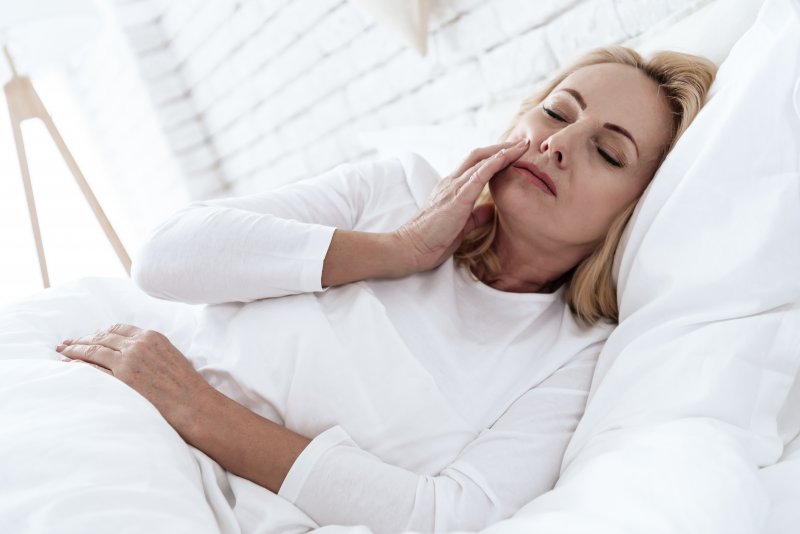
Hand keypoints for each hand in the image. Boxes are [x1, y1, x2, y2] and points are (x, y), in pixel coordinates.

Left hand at [55, 324, 211, 437]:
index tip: (90, 337)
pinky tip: (68, 366)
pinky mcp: (121, 379)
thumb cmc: (188, 387)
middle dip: (82, 340)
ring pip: (93, 350)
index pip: (118, 329)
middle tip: (67, 344)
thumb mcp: (172, 357)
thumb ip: (152, 351)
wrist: (195, 406)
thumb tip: (137, 355)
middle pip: (101, 337)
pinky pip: (92, 368)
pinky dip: (77, 365)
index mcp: (152, 337)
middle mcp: (138, 345)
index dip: (100, 333)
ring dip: (74, 350)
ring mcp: (128, 361)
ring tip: (62, 352)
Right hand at [394, 137, 529, 272]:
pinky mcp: (457, 197)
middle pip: (479, 156)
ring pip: (480, 161)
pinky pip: (478, 175)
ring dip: (503, 151)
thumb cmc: (430, 241)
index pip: (475, 166)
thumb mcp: (460, 227)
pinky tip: (507, 156)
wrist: (409, 248)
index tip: (514, 153)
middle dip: (501, 147)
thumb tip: (491, 210)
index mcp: (451, 189)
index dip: (494, 157)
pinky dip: (494, 163)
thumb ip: (475, 216)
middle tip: (521, 143)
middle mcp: (451, 183)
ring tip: (522, 145)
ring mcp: (453, 188)